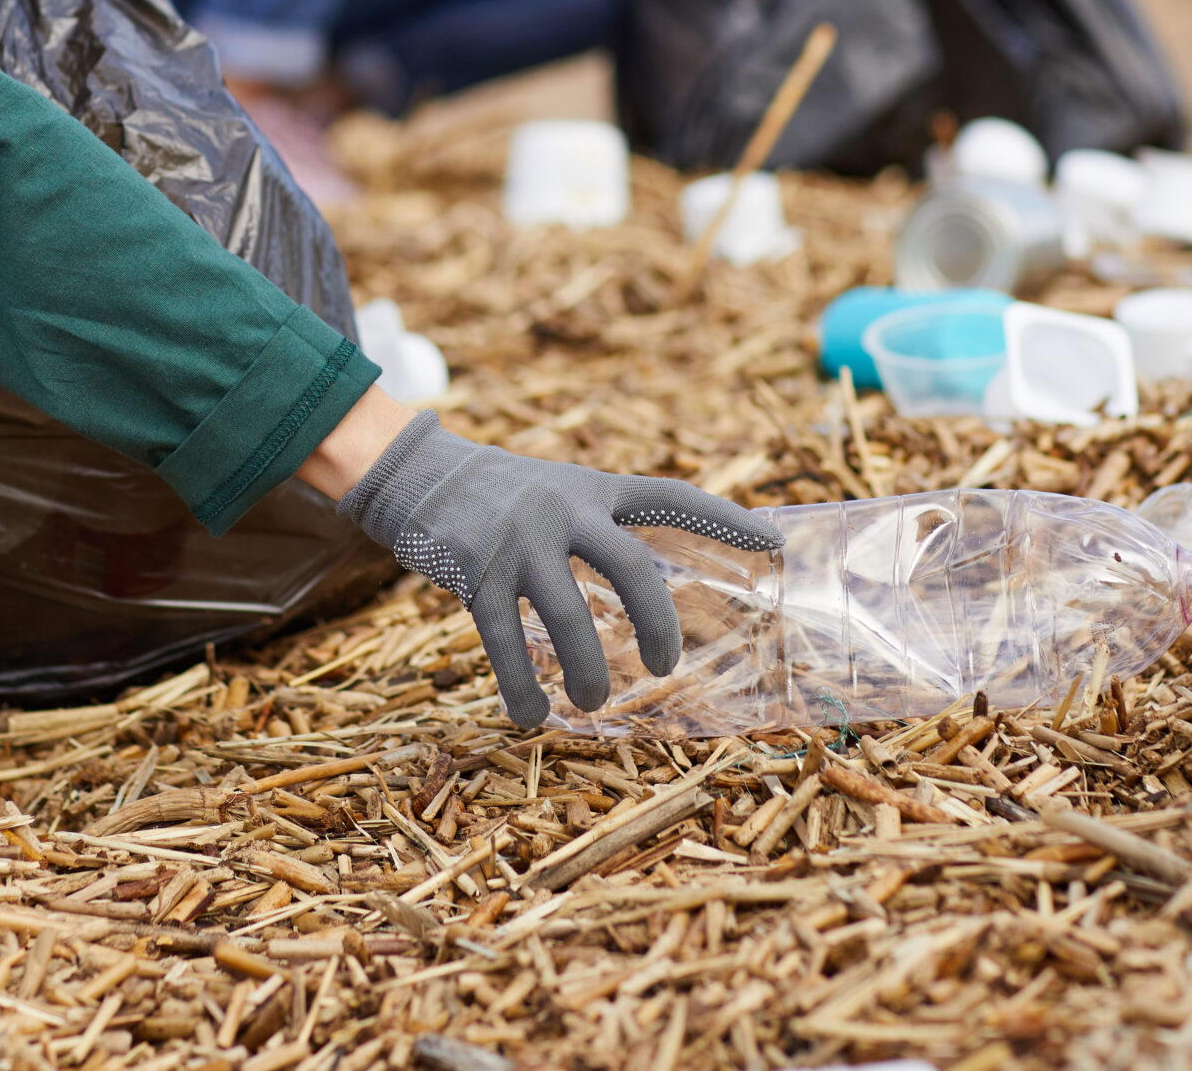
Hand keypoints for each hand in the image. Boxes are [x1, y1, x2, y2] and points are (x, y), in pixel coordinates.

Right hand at [333, 413, 783, 726]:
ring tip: (594, 700)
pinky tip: (532, 717)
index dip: (722, 518)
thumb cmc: (504, 495)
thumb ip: (604, 526)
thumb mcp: (563, 490)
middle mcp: (563, 512)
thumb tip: (652, 589)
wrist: (419, 474)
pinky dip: (519, 684)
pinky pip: (503, 638)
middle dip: (656, 622)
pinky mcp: (476, 574)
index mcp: (593, 491)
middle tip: (666, 664)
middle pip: (628, 566)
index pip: (668, 496)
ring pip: (567, 612)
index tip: (771, 544)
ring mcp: (519, 543)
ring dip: (585, 667)